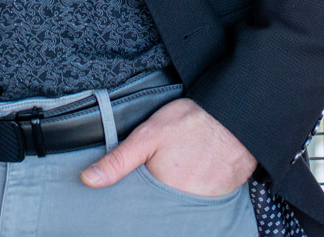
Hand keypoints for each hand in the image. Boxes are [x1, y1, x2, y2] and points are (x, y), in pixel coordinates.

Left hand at [80, 97, 255, 195]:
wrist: (235, 114)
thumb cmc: (191, 121)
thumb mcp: (148, 135)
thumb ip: (119, 160)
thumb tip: (88, 180)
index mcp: (165, 192)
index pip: (142, 208)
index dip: (136, 198)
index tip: (134, 188)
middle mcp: (186, 204)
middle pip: (163, 206)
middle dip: (157, 194)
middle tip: (163, 168)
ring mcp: (207, 202)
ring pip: (183, 203)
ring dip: (178, 191)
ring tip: (180, 167)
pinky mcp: (224, 196)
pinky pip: (202, 199)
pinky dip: (197, 189)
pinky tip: (195, 170)